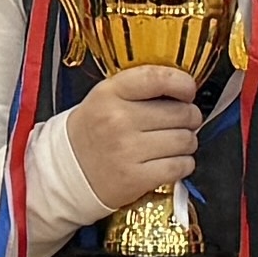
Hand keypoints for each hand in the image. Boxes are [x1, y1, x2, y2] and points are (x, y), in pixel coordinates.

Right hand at [58, 62, 205, 210]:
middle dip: (189, 117)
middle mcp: (118, 120)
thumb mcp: (105, 97)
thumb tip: (185, 90)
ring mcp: (126, 151)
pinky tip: (172, 161)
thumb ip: (140, 87)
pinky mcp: (135, 178)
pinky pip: (180, 166)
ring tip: (173, 143)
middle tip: (181, 122)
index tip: (187, 90)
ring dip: (187, 142)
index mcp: (110, 94)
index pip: (158, 78)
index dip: (182, 83)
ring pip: (185, 140)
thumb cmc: (94, 131)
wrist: (68, 170)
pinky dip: (183, 164)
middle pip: (181, 112)